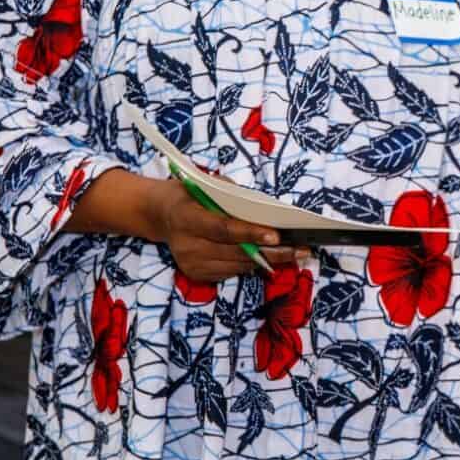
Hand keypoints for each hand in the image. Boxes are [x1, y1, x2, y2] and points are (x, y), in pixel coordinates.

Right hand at [144, 178, 300, 282]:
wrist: (159, 214)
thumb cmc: (189, 194)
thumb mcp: (206, 184)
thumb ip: (232, 196)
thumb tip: (264, 208)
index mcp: (187, 217)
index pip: (223, 228)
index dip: (250, 233)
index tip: (276, 236)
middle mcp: (186, 245)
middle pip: (235, 251)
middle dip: (271, 251)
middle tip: (299, 248)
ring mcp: (190, 263)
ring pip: (237, 265)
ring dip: (267, 260)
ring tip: (294, 253)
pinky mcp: (196, 275)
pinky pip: (231, 271)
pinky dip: (251, 264)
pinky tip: (270, 258)